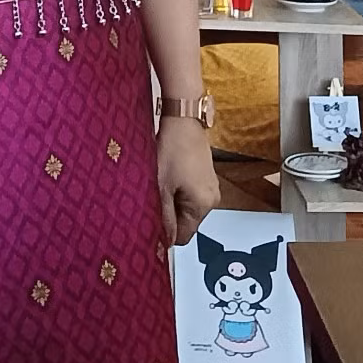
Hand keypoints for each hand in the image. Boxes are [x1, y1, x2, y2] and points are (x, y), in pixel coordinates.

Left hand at [156, 118, 217, 246]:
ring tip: (161, 182)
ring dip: (173, 200)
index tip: (151, 221)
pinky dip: (178, 189)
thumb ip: (163, 216)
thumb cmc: (172, 149)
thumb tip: (164, 242)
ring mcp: (211, 186)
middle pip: (186, 221)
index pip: (184, 236)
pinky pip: (191, 192)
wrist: (183, 119)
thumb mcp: (162, 186)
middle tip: (153, 196)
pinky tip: (169, 174)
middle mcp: (212, 199)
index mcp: (203, 205)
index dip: (166, 233)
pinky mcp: (206, 175)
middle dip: (169, 214)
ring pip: (187, 206)